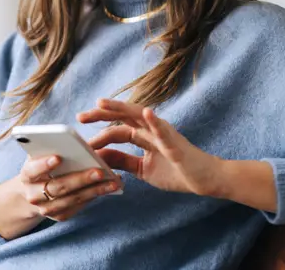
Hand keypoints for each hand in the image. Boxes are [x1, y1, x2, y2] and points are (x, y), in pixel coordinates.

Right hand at [16, 154, 121, 221]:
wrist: (34, 190)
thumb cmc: (42, 165)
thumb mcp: (41, 155)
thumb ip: (52, 148)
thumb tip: (76, 142)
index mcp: (27, 175)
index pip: (32, 169)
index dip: (44, 164)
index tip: (58, 157)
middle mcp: (33, 194)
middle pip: (58, 187)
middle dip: (80, 179)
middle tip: (99, 171)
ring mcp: (46, 208)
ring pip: (72, 199)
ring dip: (94, 190)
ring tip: (113, 182)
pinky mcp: (59, 216)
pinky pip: (78, 206)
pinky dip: (94, 196)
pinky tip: (108, 188)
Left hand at [78, 99, 221, 196]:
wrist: (205, 180)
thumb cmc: (177, 172)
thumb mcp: (143, 169)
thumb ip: (123, 161)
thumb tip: (100, 157)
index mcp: (144, 135)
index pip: (117, 128)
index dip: (99, 129)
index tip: (79, 131)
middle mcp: (152, 129)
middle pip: (123, 116)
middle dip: (101, 114)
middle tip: (80, 116)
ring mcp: (164, 134)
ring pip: (139, 116)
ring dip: (121, 108)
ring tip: (102, 103)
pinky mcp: (175, 144)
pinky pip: (164, 131)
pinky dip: (155, 121)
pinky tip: (147, 112)